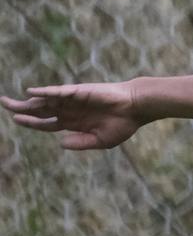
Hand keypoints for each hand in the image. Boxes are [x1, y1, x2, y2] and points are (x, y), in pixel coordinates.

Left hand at [3, 82, 145, 149]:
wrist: (137, 108)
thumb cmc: (123, 124)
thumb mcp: (101, 141)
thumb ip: (81, 143)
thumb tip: (60, 144)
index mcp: (75, 123)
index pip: (47, 123)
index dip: (31, 122)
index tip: (16, 120)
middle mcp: (70, 110)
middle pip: (41, 110)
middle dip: (22, 109)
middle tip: (4, 104)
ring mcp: (73, 100)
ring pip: (45, 101)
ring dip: (28, 101)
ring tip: (9, 101)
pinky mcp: (79, 92)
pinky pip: (59, 92)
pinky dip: (45, 92)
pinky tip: (31, 92)